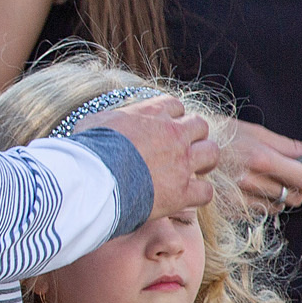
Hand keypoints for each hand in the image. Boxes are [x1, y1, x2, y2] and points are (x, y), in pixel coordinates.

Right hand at [84, 96, 220, 218]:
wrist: (95, 179)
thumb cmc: (89, 149)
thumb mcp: (94, 122)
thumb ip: (109, 119)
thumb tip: (105, 122)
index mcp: (152, 113)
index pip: (175, 105)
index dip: (171, 117)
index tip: (163, 127)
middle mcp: (173, 134)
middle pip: (200, 126)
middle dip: (193, 136)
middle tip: (183, 148)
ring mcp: (182, 162)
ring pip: (212, 153)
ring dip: (204, 160)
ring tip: (195, 169)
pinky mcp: (183, 191)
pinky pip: (206, 190)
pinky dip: (199, 193)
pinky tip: (187, 196)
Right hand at [227, 120, 301, 214]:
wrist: (180, 149)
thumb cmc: (221, 135)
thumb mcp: (254, 132)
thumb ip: (289, 145)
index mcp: (261, 158)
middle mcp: (251, 181)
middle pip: (296, 195)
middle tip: (298, 173)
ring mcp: (239, 197)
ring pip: (279, 204)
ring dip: (282, 194)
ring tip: (271, 178)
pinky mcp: (230, 208)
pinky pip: (261, 210)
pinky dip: (264, 201)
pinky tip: (255, 187)